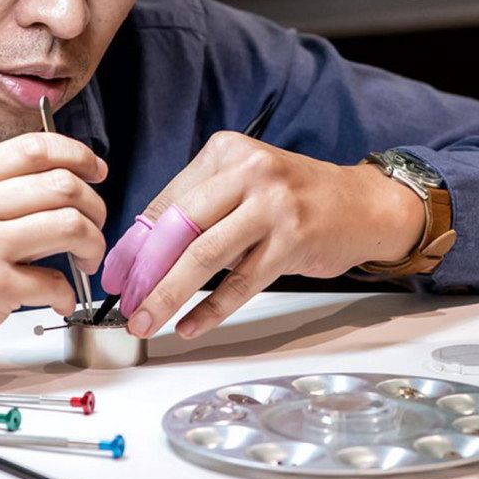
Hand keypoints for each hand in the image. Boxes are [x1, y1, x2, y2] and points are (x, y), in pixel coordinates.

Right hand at [0, 133, 108, 390]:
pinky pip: (55, 281)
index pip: (34, 147)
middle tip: (94, 226)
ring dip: (92, 245)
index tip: (96, 170)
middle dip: (95, 206)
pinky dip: (66, 293)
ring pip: (71, 225)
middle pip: (63, 184)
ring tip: (84, 261)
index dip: (79, 154)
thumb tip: (46, 184)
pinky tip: (56, 299)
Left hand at [100, 132, 423, 338]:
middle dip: (145, 273)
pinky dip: (212, 310)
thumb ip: (201, 207)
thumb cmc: (298, 199)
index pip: (166, 202)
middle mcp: (249, 171)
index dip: (134, 245)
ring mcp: (274, 204)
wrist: (363, 204)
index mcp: (227, 152)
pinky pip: (242, 282)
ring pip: (205, 255)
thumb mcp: (247, 184)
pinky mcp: (293, 239)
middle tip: (125, 305)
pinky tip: (191, 326)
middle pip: (180, 228)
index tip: (116, 276)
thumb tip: (143, 255)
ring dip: (169, 294)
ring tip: (147, 322)